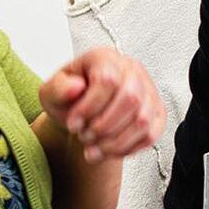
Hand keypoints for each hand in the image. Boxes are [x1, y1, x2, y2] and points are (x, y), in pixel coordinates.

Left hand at [40, 47, 167, 164]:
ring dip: (115, 142)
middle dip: (104, 126)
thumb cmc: (69, 100)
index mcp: (105, 58)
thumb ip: (58, 89)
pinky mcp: (157, 113)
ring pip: (142, 121)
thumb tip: (77, 87)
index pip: (108, 80)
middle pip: (130, 99)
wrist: (83, 113)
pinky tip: (110, 150)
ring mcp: (149, 92)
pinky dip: (128, 148)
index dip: (89, 108)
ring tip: (94, 148)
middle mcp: (132, 70)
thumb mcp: (51, 93)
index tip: (73, 124)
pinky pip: (150, 135)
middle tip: (85, 136)